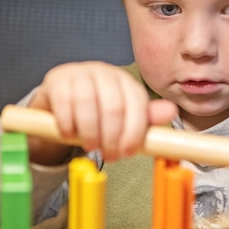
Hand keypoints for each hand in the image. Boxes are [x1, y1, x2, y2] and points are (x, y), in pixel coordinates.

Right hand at [28, 61, 176, 164]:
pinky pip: (64, 103)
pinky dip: (68, 125)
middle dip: (112, 137)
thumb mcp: (122, 118)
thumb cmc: (96, 111)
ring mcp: (80, 74)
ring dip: (90, 132)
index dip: (134, 132)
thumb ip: (145, 118)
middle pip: (114, 106)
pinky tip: (69, 135)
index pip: (137, 104)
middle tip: (109, 154)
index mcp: (126, 82)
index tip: (128, 152)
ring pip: (88, 104)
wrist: (59, 100)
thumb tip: (171, 111)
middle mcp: (106, 73)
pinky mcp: (57, 80)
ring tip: (90, 146)